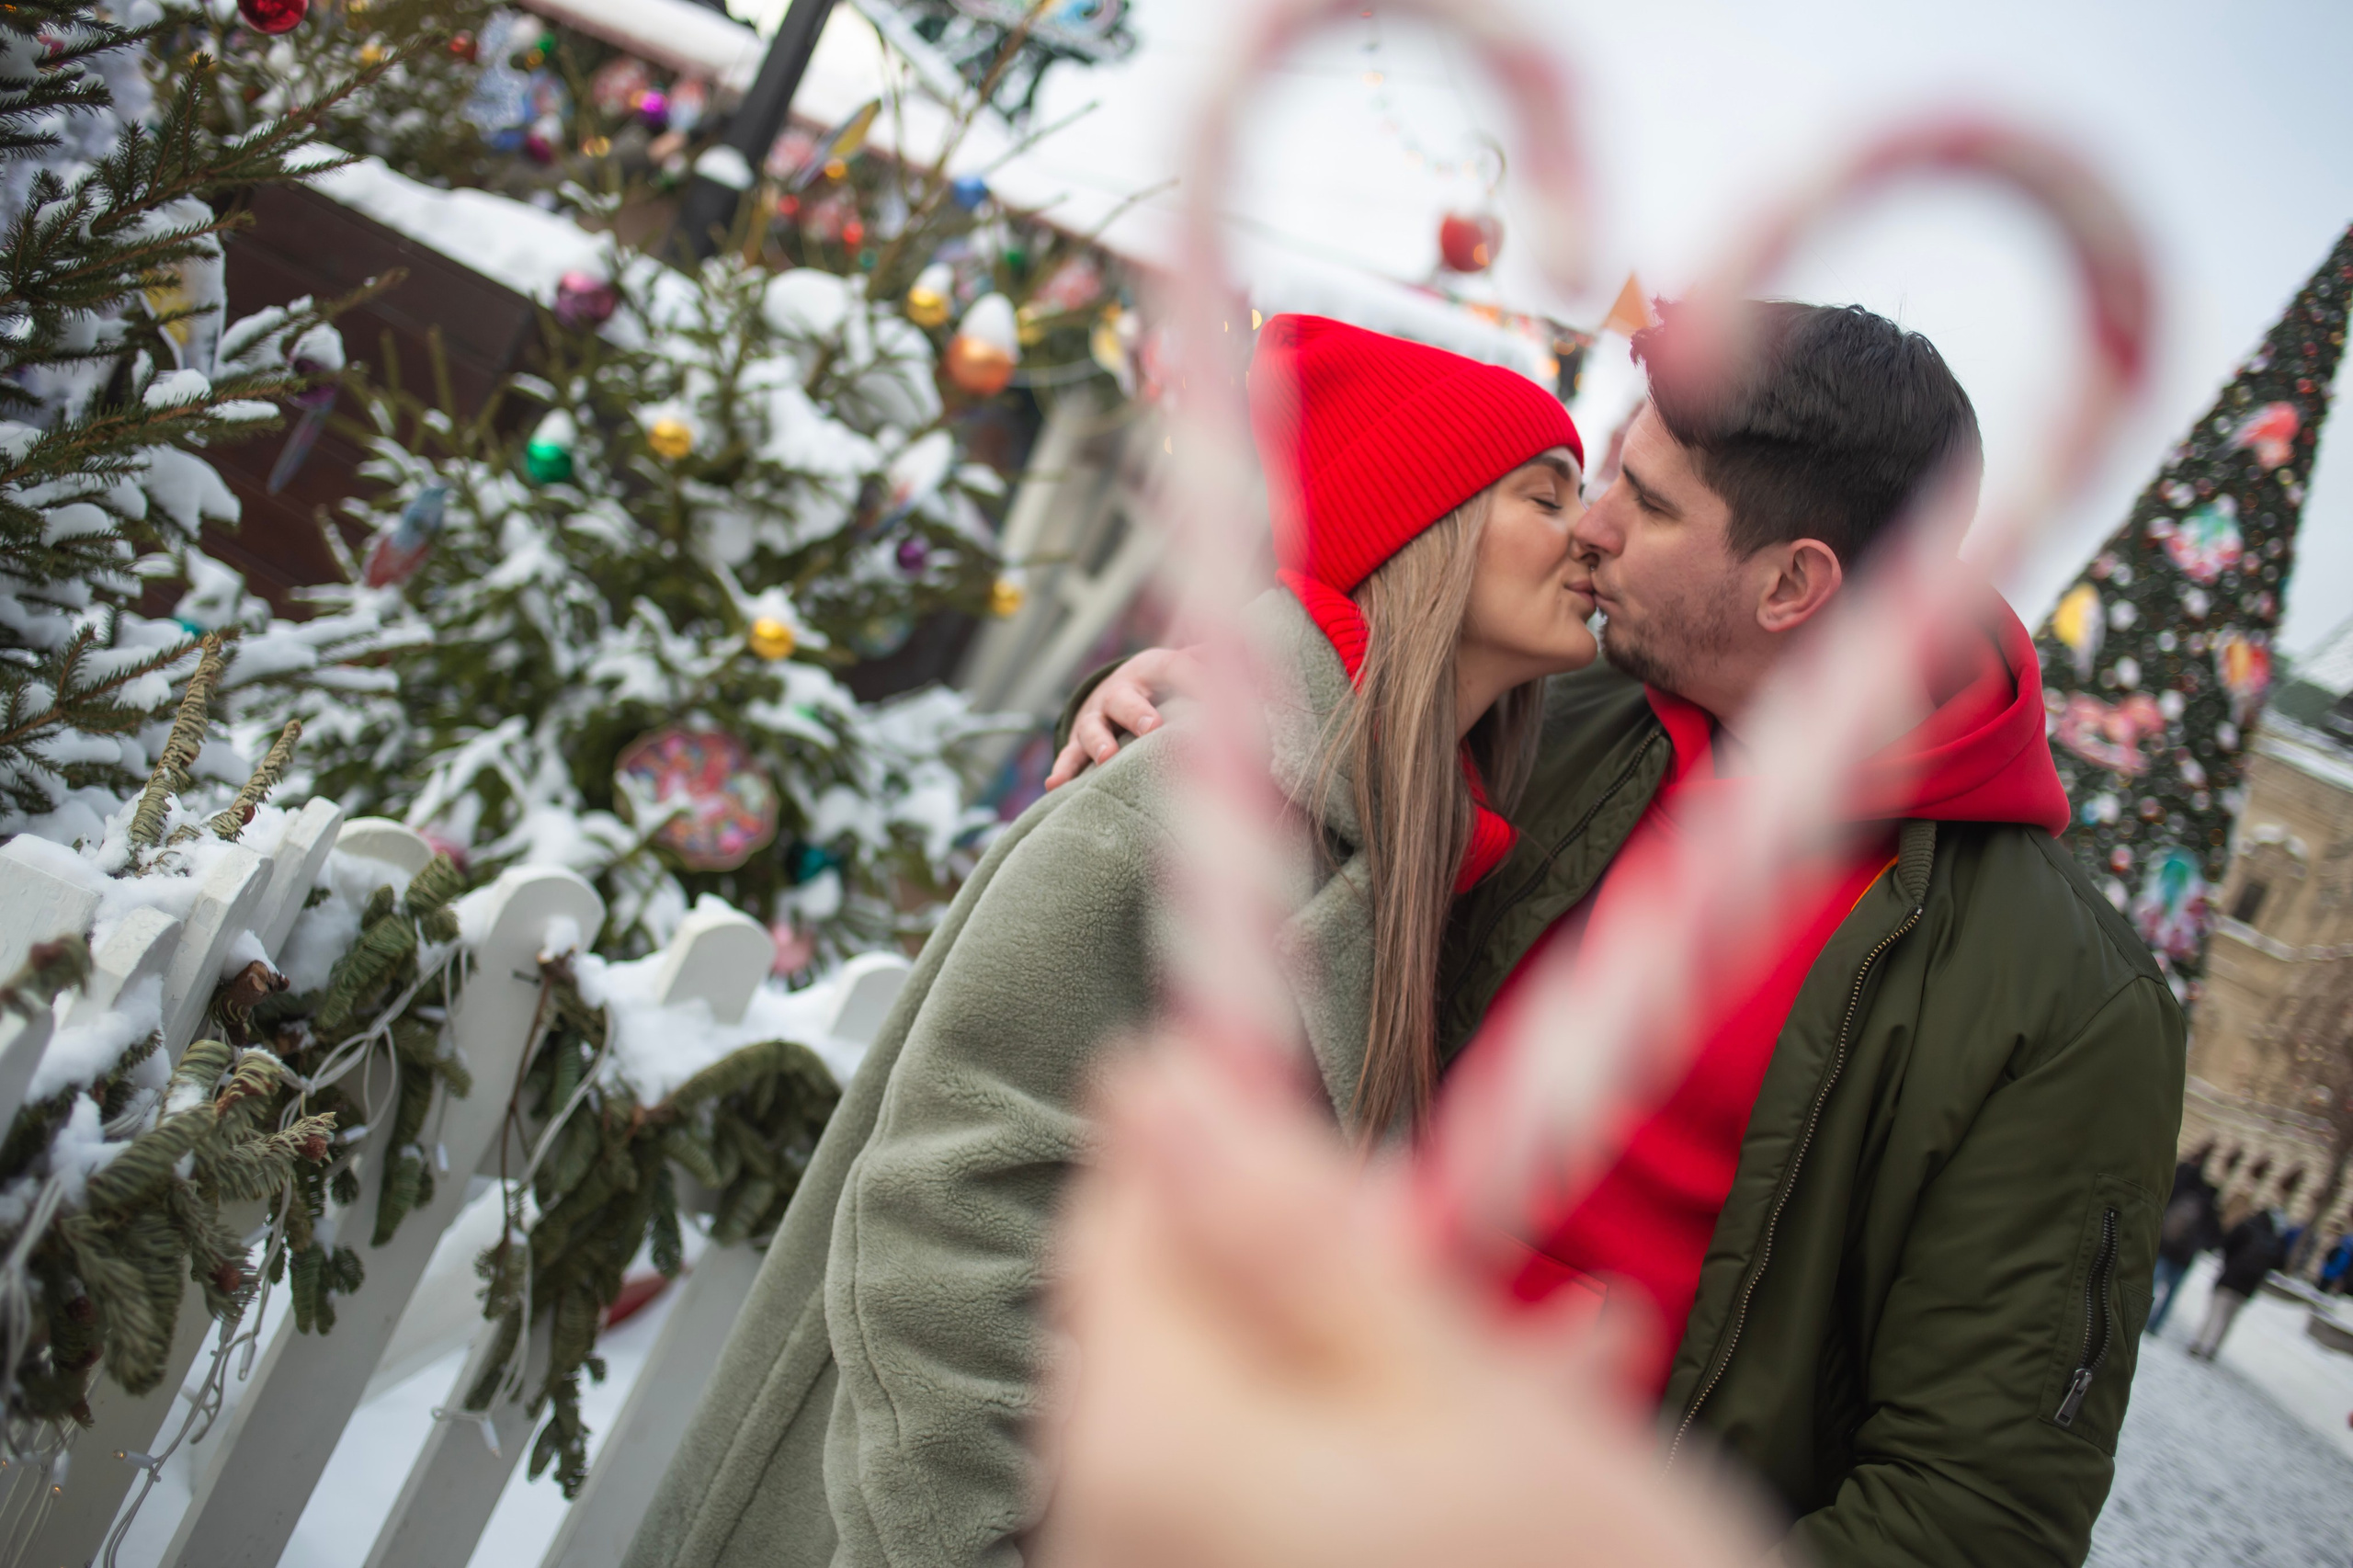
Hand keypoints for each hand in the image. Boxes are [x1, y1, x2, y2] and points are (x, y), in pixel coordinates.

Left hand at [1031, 1037, 1763, 1567]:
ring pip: (1262, 1406)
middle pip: (1192, 1315)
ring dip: (1396, 1357)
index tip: (1329, 1089)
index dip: (1231, 1133)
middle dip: (1337, 1263)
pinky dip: (1389, 1455)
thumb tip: (1158, 1082)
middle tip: (1479, 1255)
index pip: (1123, 1214)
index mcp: (1144, 1452)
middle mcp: (1113, 1536)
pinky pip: (1283, 1497)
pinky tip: (1522, 1450)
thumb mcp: (1464, 1395)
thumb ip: (1294, 1231)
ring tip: (1561, 1357)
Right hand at [1043, 646, 1203, 788]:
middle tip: (1153, 727)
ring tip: (1107, 758)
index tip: (1213, 695)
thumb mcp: (1178, 664)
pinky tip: (1056, 784)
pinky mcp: (1080, 742)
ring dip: (1098, 742)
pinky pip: (1069, 755)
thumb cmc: (1158, 682)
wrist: (1115, 689)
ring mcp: (1096, 718)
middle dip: (1137, 713)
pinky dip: (1064, 769)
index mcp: (1148, 670)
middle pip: (1124, 700)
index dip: (1191, 678)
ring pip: (1092, 728)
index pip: (1171, 668)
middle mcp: (1118, 692)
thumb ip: (1206, 660)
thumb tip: (1241, 650)